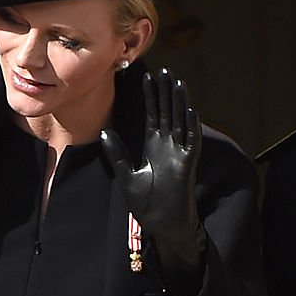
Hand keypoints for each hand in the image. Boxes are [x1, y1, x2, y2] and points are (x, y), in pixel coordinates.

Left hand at [101, 68, 204, 269]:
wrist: (162, 224)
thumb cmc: (146, 204)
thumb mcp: (126, 175)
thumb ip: (117, 153)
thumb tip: (104, 132)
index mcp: (154, 147)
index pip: (154, 115)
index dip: (152, 97)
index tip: (148, 78)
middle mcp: (168, 146)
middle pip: (168, 113)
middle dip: (166, 92)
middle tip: (165, 71)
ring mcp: (180, 153)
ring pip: (181, 121)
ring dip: (180, 103)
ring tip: (177, 82)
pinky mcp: (188, 164)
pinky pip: (191, 141)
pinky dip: (190, 126)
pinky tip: (188, 110)